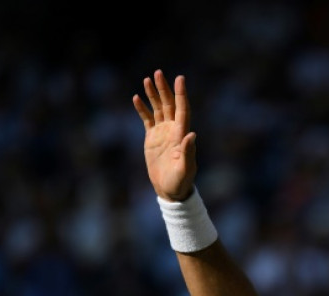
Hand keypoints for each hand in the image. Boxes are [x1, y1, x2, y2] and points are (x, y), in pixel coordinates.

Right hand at [132, 69, 196, 200]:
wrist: (169, 190)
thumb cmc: (180, 182)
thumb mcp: (185, 169)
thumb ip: (188, 152)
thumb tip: (192, 134)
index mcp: (181, 134)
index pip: (182, 109)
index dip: (181, 94)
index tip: (180, 78)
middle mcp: (173, 130)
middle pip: (169, 104)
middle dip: (164, 89)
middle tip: (158, 73)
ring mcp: (162, 133)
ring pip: (158, 108)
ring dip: (153, 94)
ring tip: (147, 79)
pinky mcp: (152, 138)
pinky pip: (147, 119)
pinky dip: (142, 109)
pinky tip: (137, 98)